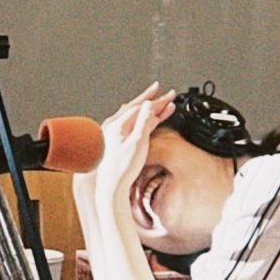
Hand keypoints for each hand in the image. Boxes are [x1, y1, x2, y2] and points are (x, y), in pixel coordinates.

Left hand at [95, 83, 175, 201]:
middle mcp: (112, 126)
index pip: (142, 107)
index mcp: (118, 125)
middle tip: (164, 92)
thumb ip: (144, 122)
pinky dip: (138, 118)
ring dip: (145, 108)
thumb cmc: (122, 169)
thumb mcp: (137, 143)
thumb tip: (149, 105)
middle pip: (135, 107)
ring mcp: (111, 133)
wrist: (110, 186)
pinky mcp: (113, 142)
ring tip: (156, 102)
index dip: (158, 101)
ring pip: (131, 114)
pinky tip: (140, 119)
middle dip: (151, 99)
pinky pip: (128, 123)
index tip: (170, 96)